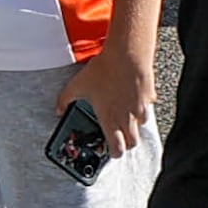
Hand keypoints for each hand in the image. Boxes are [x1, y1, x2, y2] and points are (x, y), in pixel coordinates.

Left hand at [59, 44, 154, 158]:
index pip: (118, 149)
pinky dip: (141, 107)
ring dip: (135, 125)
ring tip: (125, 115)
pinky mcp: (149, 98)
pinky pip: (147, 108)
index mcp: (111, 120)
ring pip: (141, 126)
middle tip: (120, 136)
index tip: (112, 150)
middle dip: (127, 143)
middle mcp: (128, 118)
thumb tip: (58, 109)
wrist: (127, 55)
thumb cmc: (104, 71)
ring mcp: (141, 109)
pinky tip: (133, 98)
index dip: (115, 153)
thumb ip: (65, 100)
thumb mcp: (77, 85)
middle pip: (133, 143)